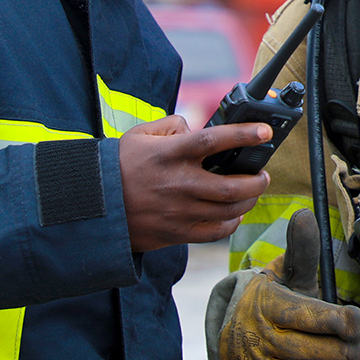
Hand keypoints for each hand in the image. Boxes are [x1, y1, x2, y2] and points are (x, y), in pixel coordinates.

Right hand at [117, 116, 271, 251]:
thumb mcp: (141, 135)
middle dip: (257, 180)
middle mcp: (179, 183)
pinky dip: (231, 223)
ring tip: (253, 191)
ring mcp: (179, 211)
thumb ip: (172, 126)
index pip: (214, 140)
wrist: (94, 206)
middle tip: (263, 174)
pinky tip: (234, 214)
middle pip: (232, 185)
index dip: (244, 135)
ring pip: (229, 210)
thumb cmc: (119, 166)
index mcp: (171, 154)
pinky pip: (215, 232)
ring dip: (249, 200)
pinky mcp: (177, 233)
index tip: (265, 132)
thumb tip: (197, 127)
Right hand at [219, 209, 359, 359]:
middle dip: (348, 352)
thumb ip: (302, 251)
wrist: (235, 345)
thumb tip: (304, 214)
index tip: (357, 322)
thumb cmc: (275, 306)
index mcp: (266, 306)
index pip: (305, 315)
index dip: (336, 320)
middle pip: (311, 350)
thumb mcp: (286, 277)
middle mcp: (255, 341)